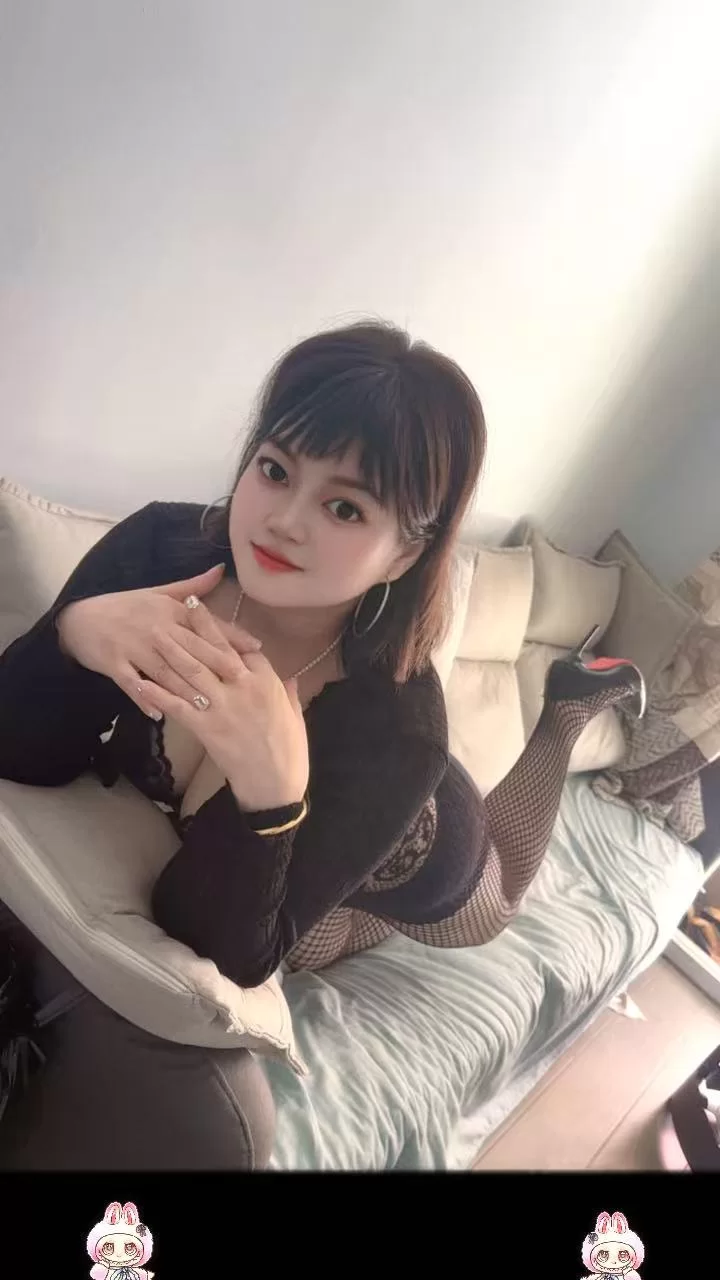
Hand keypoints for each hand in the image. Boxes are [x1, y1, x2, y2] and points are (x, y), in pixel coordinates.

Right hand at [56, 564, 261, 719]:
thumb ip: (192, 586)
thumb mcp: (159, 593)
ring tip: (207, 705)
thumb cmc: (126, 607)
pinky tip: (160, 713)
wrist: (80, 618)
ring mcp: (134, 647)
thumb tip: (220, 569)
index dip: (232, 637)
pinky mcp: (115, 664)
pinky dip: (146, 699)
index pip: (206, 624)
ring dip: (186, 688)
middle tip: (242, 682)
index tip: (257, 649)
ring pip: (165, 670)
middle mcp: (156, 628)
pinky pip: (133, 685)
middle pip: (191, 650)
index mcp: (170, 610)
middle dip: (217, 666)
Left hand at [135, 599, 309, 811]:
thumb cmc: (290, 750)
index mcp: (267, 681)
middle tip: (176, 607)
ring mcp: (223, 707)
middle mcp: (244, 687)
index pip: (241, 647)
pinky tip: (140, 681)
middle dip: (193, 627)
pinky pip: (176, 705)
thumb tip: (290, 676)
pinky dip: (156, 692)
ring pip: (192, 672)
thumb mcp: (295, 714)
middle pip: (213, 650)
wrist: (276, 783)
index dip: (221, 629)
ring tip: (152, 632)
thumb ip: (290, 691)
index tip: (207, 612)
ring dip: (171, 651)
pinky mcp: (206, 728)